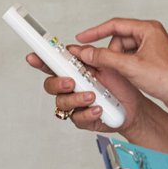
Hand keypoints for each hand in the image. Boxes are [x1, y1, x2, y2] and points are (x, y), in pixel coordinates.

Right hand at [25, 52, 143, 133]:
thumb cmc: (121, 85)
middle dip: (58, 83)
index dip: (40, 60)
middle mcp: (72, 88)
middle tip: (71, 82)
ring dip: (76, 98)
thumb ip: (91, 58)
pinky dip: (88, 113)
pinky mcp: (83, 119)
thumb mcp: (108, 66)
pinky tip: (98, 109)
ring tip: (92, 96)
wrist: (134, 106)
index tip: (32, 57)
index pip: (53, 64)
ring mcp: (76, 104)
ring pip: (62, 103)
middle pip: (50, 85)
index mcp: (75, 71)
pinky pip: (77, 118)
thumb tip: (76, 50)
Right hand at [67, 18, 167, 111]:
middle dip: (110, 53)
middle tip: (104, 66)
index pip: (115, 25)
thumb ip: (106, 58)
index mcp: (148, 29)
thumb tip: (88, 52)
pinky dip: (124, 66)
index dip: (95, 31)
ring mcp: (152, 47)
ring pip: (124, 50)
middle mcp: (150, 34)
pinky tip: (125, 78)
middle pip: (119, 39)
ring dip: (117, 62)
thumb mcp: (131, 67)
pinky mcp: (152, 59)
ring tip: (121, 75)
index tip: (81, 37)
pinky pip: (131, 58)